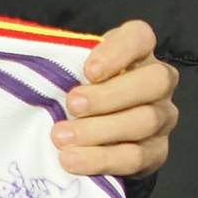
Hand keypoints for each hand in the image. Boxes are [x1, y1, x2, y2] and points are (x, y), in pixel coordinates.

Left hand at [54, 20, 179, 177]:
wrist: (92, 137)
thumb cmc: (79, 95)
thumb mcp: (73, 72)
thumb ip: (65, 64)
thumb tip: (34, 62)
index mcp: (139, 52)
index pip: (140, 38)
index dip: (118, 52)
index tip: (89, 70)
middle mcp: (160, 82)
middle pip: (155, 81)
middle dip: (110, 95)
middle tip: (72, 105)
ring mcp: (162, 117)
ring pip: (145, 121)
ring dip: (100, 130)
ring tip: (62, 137)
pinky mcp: (156, 152)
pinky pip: (136, 156)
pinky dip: (101, 159)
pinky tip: (73, 160)